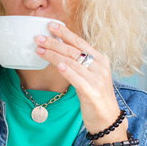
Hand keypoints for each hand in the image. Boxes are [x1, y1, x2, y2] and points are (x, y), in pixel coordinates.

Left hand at [35, 22, 127, 140]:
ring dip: (54, 55)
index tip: (50, 25)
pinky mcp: (92, 92)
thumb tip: (60, 51)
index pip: (80, 42)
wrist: (108, 119)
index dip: (64, 33)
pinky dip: (68, 71)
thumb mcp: (90, 75)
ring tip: (39, 50)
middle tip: (38, 38)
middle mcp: (99, 67)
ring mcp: (97, 79)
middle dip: (54, 43)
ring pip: (72, 63)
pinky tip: (58, 66)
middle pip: (73, 50)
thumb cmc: (96, 96)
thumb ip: (79, 63)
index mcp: (100, 59)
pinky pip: (78, 79)